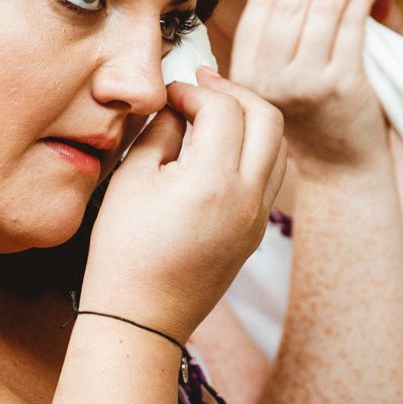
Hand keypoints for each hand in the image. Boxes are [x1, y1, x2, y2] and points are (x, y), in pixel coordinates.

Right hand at [83, 70, 285, 341]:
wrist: (141, 317)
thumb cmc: (124, 253)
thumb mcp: (131, 182)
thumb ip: (158, 134)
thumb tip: (176, 107)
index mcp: (213, 181)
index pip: (222, 108)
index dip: (193, 91)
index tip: (170, 93)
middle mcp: (247, 197)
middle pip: (267, 116)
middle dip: (234, 91)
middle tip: (202, 86)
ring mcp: (257, 217)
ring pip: (278, 146)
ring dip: (252, 119)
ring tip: (216, 112)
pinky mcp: (256, 232)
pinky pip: (272, 176)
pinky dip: (256, 150)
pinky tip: (224, 149)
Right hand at [226, 0, 384, 170]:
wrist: (338, 167)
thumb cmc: (312, 118)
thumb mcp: (277, 81)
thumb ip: (277, 38)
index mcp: (246, 74)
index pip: (260, 8)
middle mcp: (269, 79)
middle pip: (288, 3)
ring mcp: (304, 83)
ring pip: (320, 10)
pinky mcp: (340, 85)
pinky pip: (350, 27)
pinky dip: (359, 0)